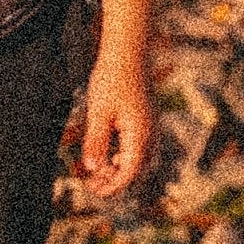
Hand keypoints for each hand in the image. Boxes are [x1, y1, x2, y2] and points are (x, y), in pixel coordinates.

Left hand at [78, 58, 153, 196]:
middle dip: (115, 181)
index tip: (93, 191)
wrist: (129, 52)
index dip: (112, 186)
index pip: (128, 173)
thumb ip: (96, 141)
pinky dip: (125, 157)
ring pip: (140, 160)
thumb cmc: (112, 79)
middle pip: (136, 170)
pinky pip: (140, 148)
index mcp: (140, 135)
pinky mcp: (147, 119)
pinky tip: (111, 154)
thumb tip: (93, 168)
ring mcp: (151, 126)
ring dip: (120, 169)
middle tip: (92, 184)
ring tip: (99, 172)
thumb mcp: (98, 112)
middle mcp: (150, 134)